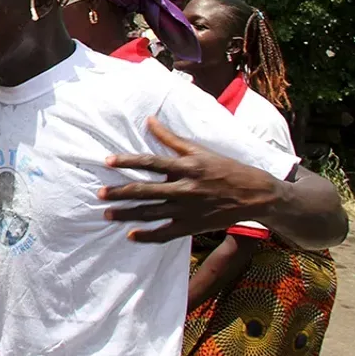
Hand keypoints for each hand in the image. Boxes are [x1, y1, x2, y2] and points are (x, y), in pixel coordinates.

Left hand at [99, 117, 287, 241]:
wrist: (255, 194)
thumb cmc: (224, 168)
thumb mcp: (199, 150)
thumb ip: (171, 138)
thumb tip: (149, 119)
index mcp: (187, 167)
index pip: (151, 162)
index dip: (128, 161)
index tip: (108, 161)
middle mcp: (185, 188)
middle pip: (146, 191)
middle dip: (121, 193)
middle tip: (99, 194)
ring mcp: (188, 209)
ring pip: (151, 213)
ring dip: (127, 214)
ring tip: (107, 214)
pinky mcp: (192, 226)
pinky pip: (166, 233)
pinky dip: (148, 236)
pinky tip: (131, 235)